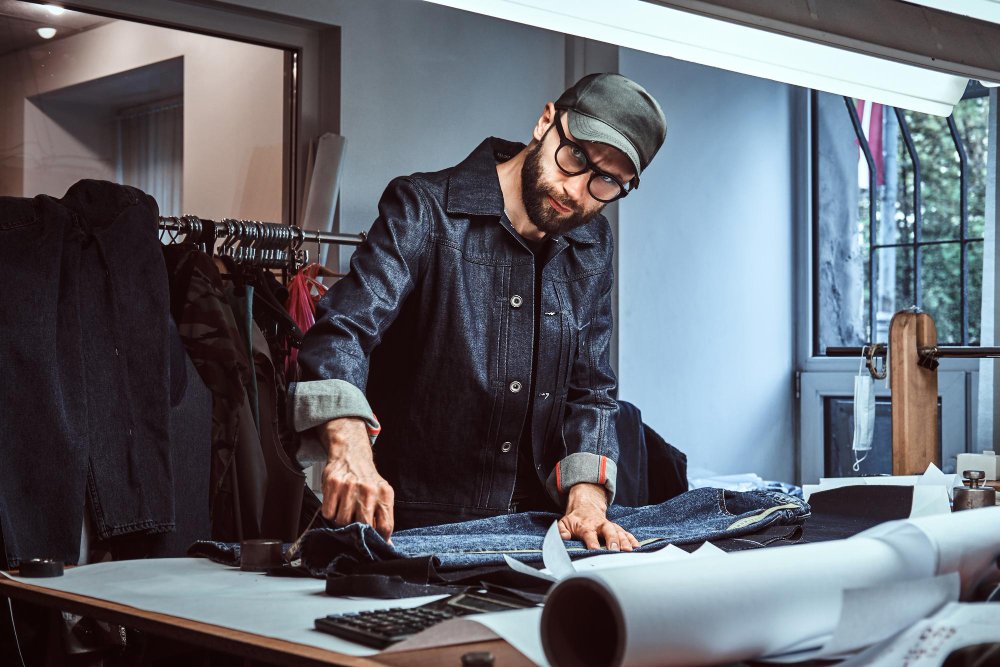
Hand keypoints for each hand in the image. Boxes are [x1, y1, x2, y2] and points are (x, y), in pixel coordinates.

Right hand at [317, 417, 394, 540]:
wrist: (351, 454)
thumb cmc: (366, 478)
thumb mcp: (381, 494)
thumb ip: (384, 518)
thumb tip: (386, 544)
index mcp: (384, 494)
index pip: (385, 526)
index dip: (378, 538)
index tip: (373, 541)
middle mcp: (369, 490)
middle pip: (363, 526)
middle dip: (358, 531)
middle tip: (355, 523)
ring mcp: (350, 487)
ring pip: (343, 521)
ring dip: (342, 520)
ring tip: (345, 509)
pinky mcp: (333, 485)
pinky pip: (328, 513)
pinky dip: (330, 513)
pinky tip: (336, 503)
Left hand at [557, 483, 638, 551]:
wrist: (585, 505)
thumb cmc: (575, 519)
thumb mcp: (564, 523)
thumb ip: (561, 531)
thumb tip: (564, 537)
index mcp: (585, 525)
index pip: (589, 533)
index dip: (592, 541)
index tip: (595, 549)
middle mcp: (599, 524)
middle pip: (608, 530)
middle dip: (613, 540)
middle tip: (616, 550)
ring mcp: (609, 525)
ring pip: (618, 531)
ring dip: (624, 541)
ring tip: (629, 550)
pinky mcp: (615, 528)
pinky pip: (625, 532)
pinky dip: (631, 538)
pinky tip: (636, 546)